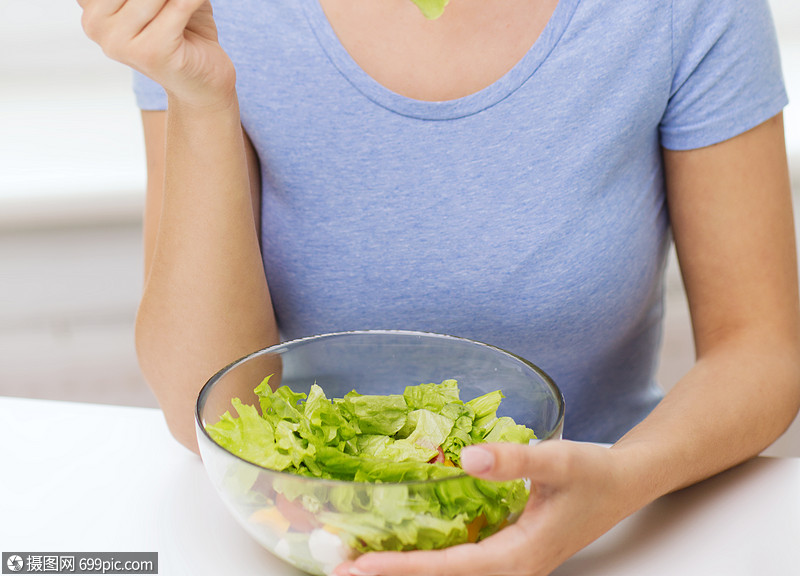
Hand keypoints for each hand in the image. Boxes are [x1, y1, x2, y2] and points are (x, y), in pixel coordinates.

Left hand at [333, 440, 630, 575]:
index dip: (404, 569)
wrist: (624, 484)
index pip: (451, 570)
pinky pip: (459, 562)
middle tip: (338, 567)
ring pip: (449, 575)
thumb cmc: (595, 473)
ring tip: (357, 559)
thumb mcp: (560, 460)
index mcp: (519, 557)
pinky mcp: (505, 552)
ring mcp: (507, 564)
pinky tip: (402, 544)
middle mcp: (509, 569)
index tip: (362, 567)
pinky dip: (426, 558)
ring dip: (406, 567)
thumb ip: (518, 459)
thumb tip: (469, 457)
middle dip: (392, 573)